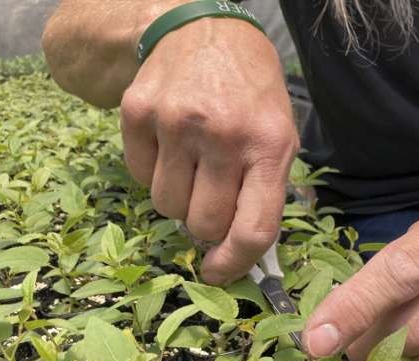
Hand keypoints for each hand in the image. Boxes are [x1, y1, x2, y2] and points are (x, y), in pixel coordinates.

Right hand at [120, 19, 297, 284]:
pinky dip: (154, 173)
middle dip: (206, 225)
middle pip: (203, 224)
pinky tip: (172, 145)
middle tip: (212, 200)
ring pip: (166, 206)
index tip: (219, 273)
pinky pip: (139, 176)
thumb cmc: (251, 94)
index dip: (234, 263)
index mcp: (269, 146)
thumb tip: (240, 252)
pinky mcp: (138, 112)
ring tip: (194, 166)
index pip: (252, 228)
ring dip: (179, 200)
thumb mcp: (280, 136)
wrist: (206, 30)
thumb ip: (265, 193)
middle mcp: (222, 135)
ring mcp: (176, 122)